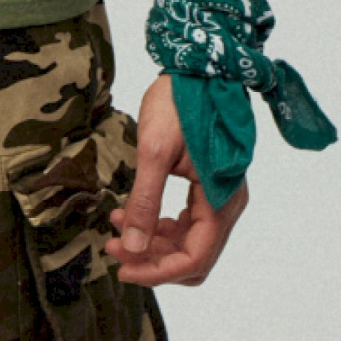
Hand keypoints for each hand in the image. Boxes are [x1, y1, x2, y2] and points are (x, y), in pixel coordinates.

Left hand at [104, 73, 248, 286]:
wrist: (197, 69)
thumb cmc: (180, 103)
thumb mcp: (154, 152)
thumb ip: (144, 202)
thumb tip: (132, 246)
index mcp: (221, 201)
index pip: (194, 258)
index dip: (157, 271)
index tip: (122, 267)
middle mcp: (226, 205)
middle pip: (193, 256)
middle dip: (152, 259)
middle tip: (113, 247)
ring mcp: (219, 198)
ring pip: (187, 242)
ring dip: (152, 243)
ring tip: (115, 228)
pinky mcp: (207, 188)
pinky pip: (185, 223)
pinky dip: (158, 225)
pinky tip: (129, 214)